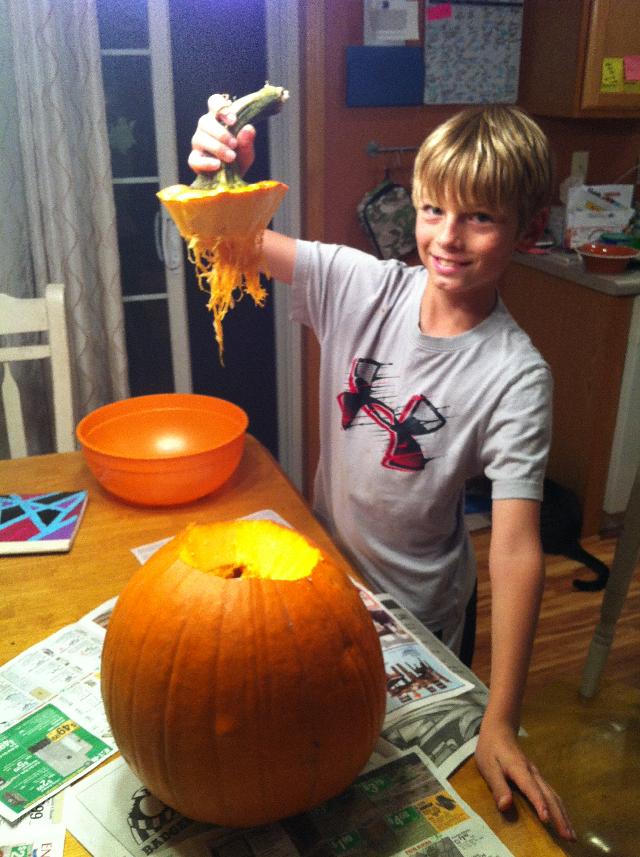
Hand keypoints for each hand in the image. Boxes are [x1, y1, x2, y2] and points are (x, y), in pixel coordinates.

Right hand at [188, 93, 255, 175]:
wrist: (233, 179)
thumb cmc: (239, 159)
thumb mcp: (247, 150)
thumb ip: (248, 140)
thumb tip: (248, 128)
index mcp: (218, 119)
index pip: (214, 102)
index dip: (221, 107)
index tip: (233, 120)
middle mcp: (205, 128)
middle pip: (205, 121)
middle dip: (221, 133)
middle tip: (234, 144)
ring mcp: (198, 143)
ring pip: (200, 139)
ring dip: (217, 147)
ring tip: (231, 157)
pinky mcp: (195, 160)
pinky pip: (195, 159)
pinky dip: (206, 162)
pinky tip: (217, 165)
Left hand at [475, 718, 575, 841]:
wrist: (500, 731)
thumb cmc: (491, 749)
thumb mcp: (488, 766)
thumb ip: (497, 786)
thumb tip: (505, 806)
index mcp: (519, 769)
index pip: (531, 788)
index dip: (538, 803)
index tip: (546, 819)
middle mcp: (532, 773)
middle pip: (549, 795)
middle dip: (559, 816)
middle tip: (568, 837)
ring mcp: (537, 775)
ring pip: (554, 796)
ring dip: (563, 815)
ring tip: (571, 835)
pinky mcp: (537, 778)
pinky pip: (551, 794)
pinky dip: (559, 809)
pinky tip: (564, 820)